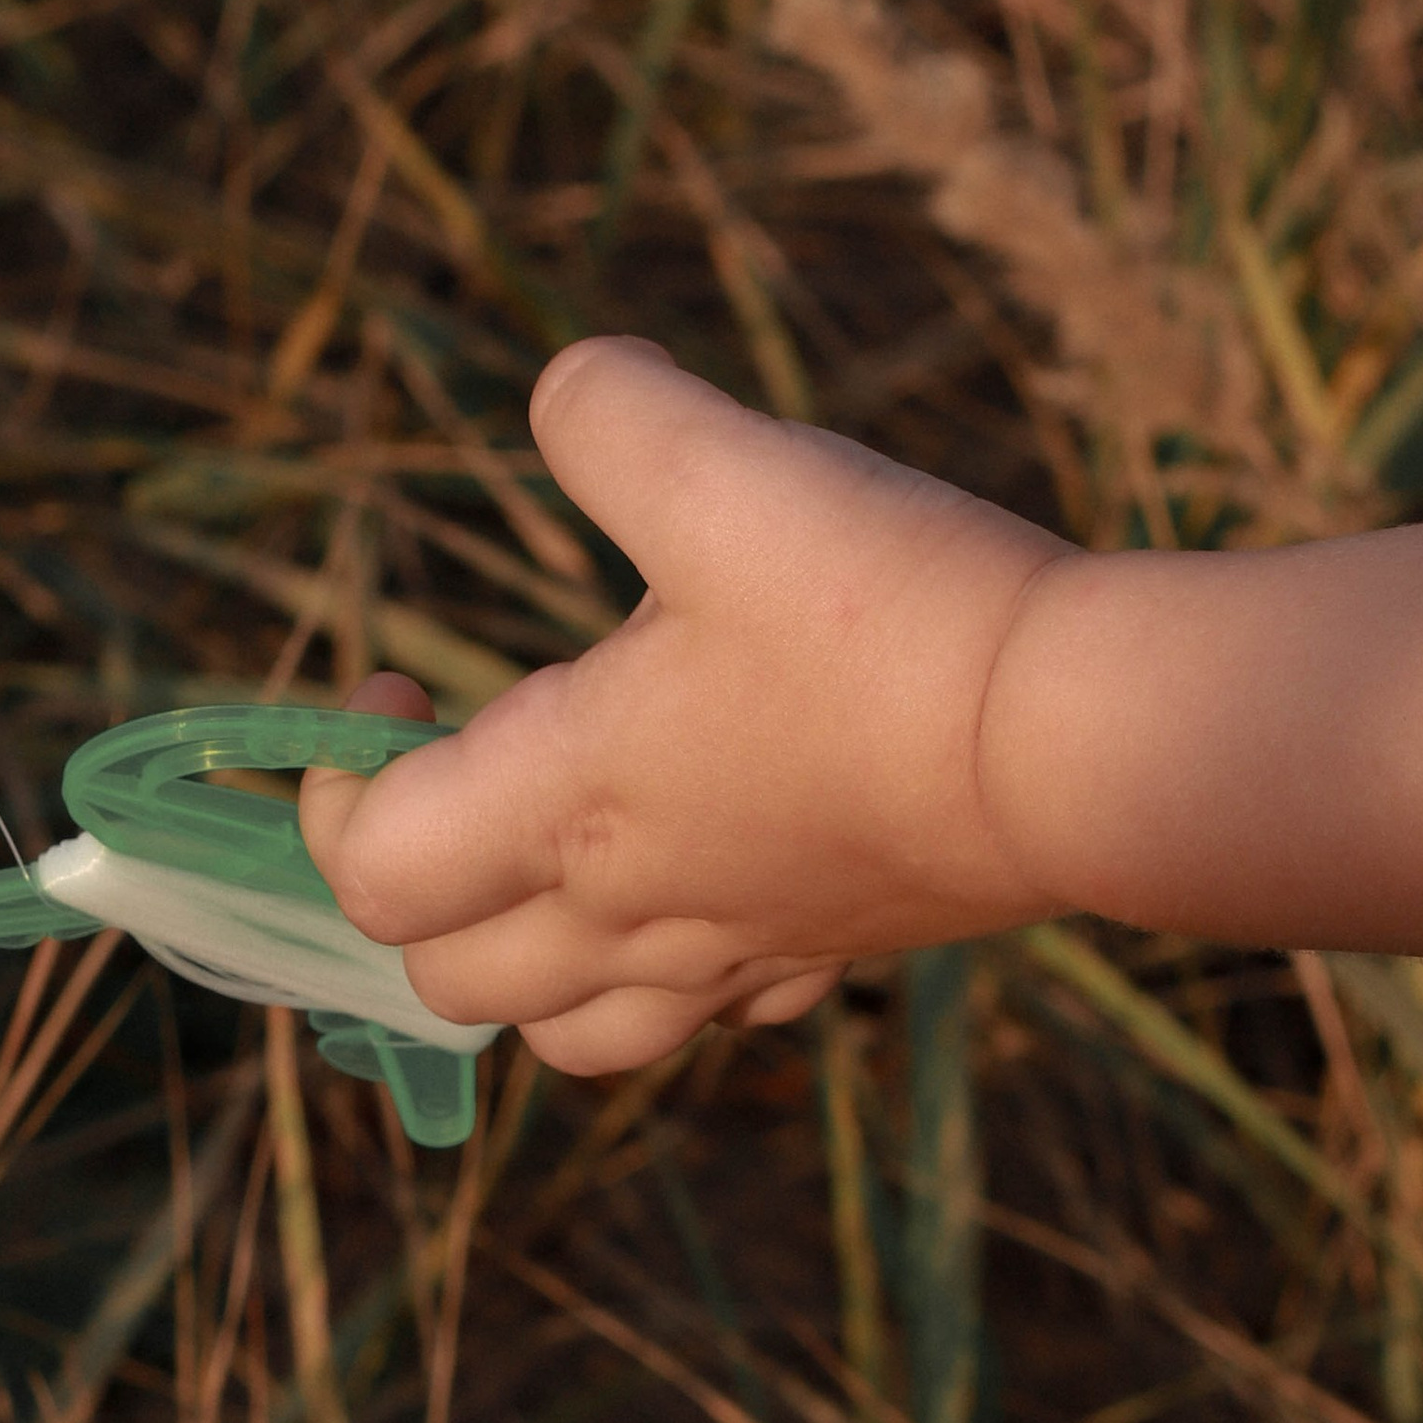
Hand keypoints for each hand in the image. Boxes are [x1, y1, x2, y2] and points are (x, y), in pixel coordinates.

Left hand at [298, 338, 1068, 1074]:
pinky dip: (679, 973)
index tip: (395, 682)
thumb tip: (571, 387)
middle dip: (415, 882)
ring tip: (558, 857)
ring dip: (528, 964)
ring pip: (571, 1034)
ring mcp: (738, 951)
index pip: (370, 867)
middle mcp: (635, 909)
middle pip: (446, 975)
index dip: (337, 786)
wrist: (1085, 744)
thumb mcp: (727, 470)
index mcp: (568, 803)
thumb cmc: (888, 616)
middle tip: (464, 762)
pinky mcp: (836, 952)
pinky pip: (718, 1014)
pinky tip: (720, 878)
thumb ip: (614, 416)